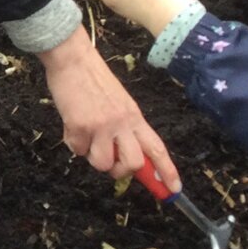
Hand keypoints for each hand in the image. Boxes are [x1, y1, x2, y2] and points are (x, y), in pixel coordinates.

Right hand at [37, 29, 176, 182]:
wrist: (73, 58)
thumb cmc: (93, 79)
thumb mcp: (119, 102)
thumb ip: (125, 126)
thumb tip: (122, 154)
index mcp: (134, 116)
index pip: (157, 148)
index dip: (167, 171)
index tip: (175, 189)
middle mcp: (122, 123)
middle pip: (132, 164)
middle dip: (120, 170)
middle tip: (110, 161)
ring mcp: (101, 126)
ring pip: (102, 164)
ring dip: (92, 156)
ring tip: (86, 137)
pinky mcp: (80, 127)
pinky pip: (77, 151)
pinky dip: (73, 143)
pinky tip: (72, 124)